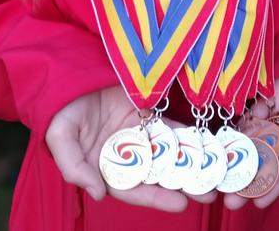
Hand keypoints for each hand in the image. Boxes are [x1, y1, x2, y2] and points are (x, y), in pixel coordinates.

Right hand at [45, 85, 215, 210]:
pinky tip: (208, 142)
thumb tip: (97, 193)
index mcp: (106, 169)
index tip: (181, 204)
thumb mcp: (60, 138)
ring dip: (192, 163)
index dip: (157, 198)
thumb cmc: (61, 110)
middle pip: (159, 175)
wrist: (69, 75)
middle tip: (212, 192)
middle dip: (184, 185)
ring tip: (218, 171)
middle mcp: (127, 157)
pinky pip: (171, 128)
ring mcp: (140, 136)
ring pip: (170, 153)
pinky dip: (188, 136)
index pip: (134, 189)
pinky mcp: (149, 115)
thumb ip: (75, 167)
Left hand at [223, 65, 278, 210]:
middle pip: (270, 159)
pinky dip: (244, 122)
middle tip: (229, 199)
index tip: (258, 202)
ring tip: (221, 173)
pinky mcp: (272, 95)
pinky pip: (256, 111)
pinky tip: (229, 135)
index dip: (276, 185)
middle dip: (251, 178)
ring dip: (241, 154)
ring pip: (258, 138)